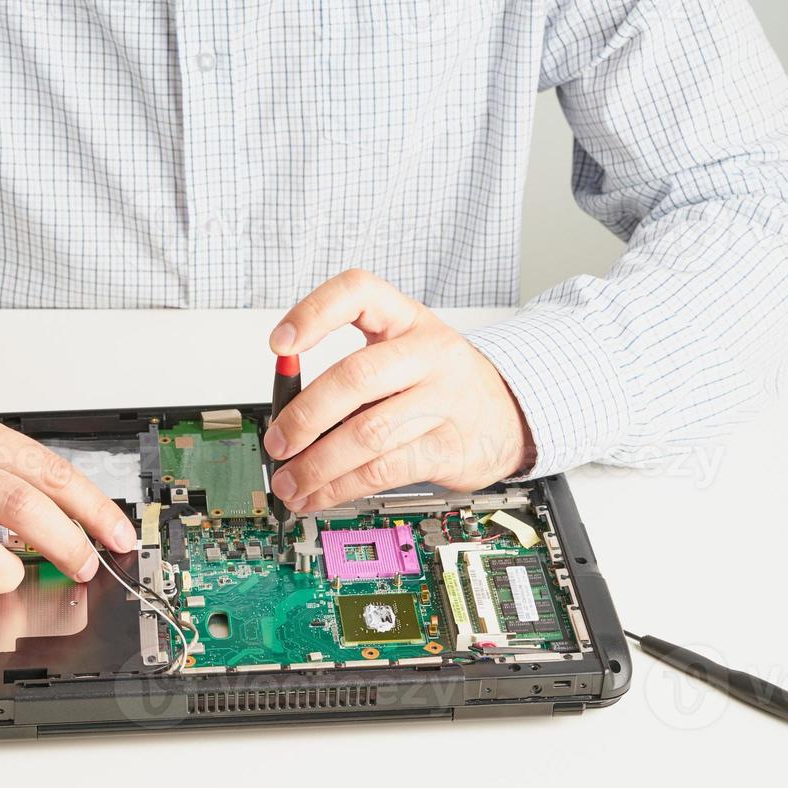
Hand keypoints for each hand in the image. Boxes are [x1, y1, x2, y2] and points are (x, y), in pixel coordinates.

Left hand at [263, 269, 534, 512]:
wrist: (510, 415)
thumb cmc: (441, 385)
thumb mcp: (401, 358)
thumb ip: (349, 377)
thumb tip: (285, 418)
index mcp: (407, 319)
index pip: (357, 292)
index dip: (313, 313)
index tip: (279, 345)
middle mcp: (429, 353)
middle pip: (355, 377)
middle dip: (304, 416)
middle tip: (277, 443)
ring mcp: (443, 400)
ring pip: (367, 433)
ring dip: (316, 465)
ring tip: (289, 483)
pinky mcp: (448, 447)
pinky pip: (384, 470)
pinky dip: (342, 487)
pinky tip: (321, 494)